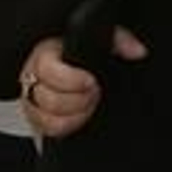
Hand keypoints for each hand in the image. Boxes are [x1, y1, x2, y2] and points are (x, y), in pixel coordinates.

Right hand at [18, 26, 147, 136]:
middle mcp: (34, 76)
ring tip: (89, 104)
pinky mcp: (37, 119)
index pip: (46, 68)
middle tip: (94, 92)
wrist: (82, 72)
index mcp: (45, 52)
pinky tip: (80, 116)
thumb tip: (137, 50)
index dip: (70, 79)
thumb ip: (120, 40)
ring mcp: (34, 99)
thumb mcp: (103, 41)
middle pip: (46, 97)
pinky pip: (47, 130)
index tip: (92, 81)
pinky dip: (66, 127)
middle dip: (77, 99)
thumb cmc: (88, 55)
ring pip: (44, 116)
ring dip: (73, 115)